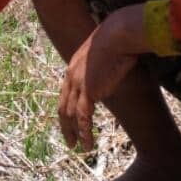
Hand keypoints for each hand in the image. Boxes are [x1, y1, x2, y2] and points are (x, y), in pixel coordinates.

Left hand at [59, 4, 149, 152]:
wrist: (117, 34)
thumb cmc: (118, 39)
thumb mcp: (106, 53)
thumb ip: (104, 64)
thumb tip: (115, 66)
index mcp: (74, 68)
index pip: (66, 93)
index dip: (67, 109)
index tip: (70, 121)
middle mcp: (71, 77)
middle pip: (63, 106)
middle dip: (65, 126)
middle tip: (69, 140)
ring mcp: (78, 85)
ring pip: (70, 115)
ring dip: (74, 133)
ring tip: (79, 147)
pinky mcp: (88, 91)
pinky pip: (83, 117)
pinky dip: (84, 132)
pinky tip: (88, 143)